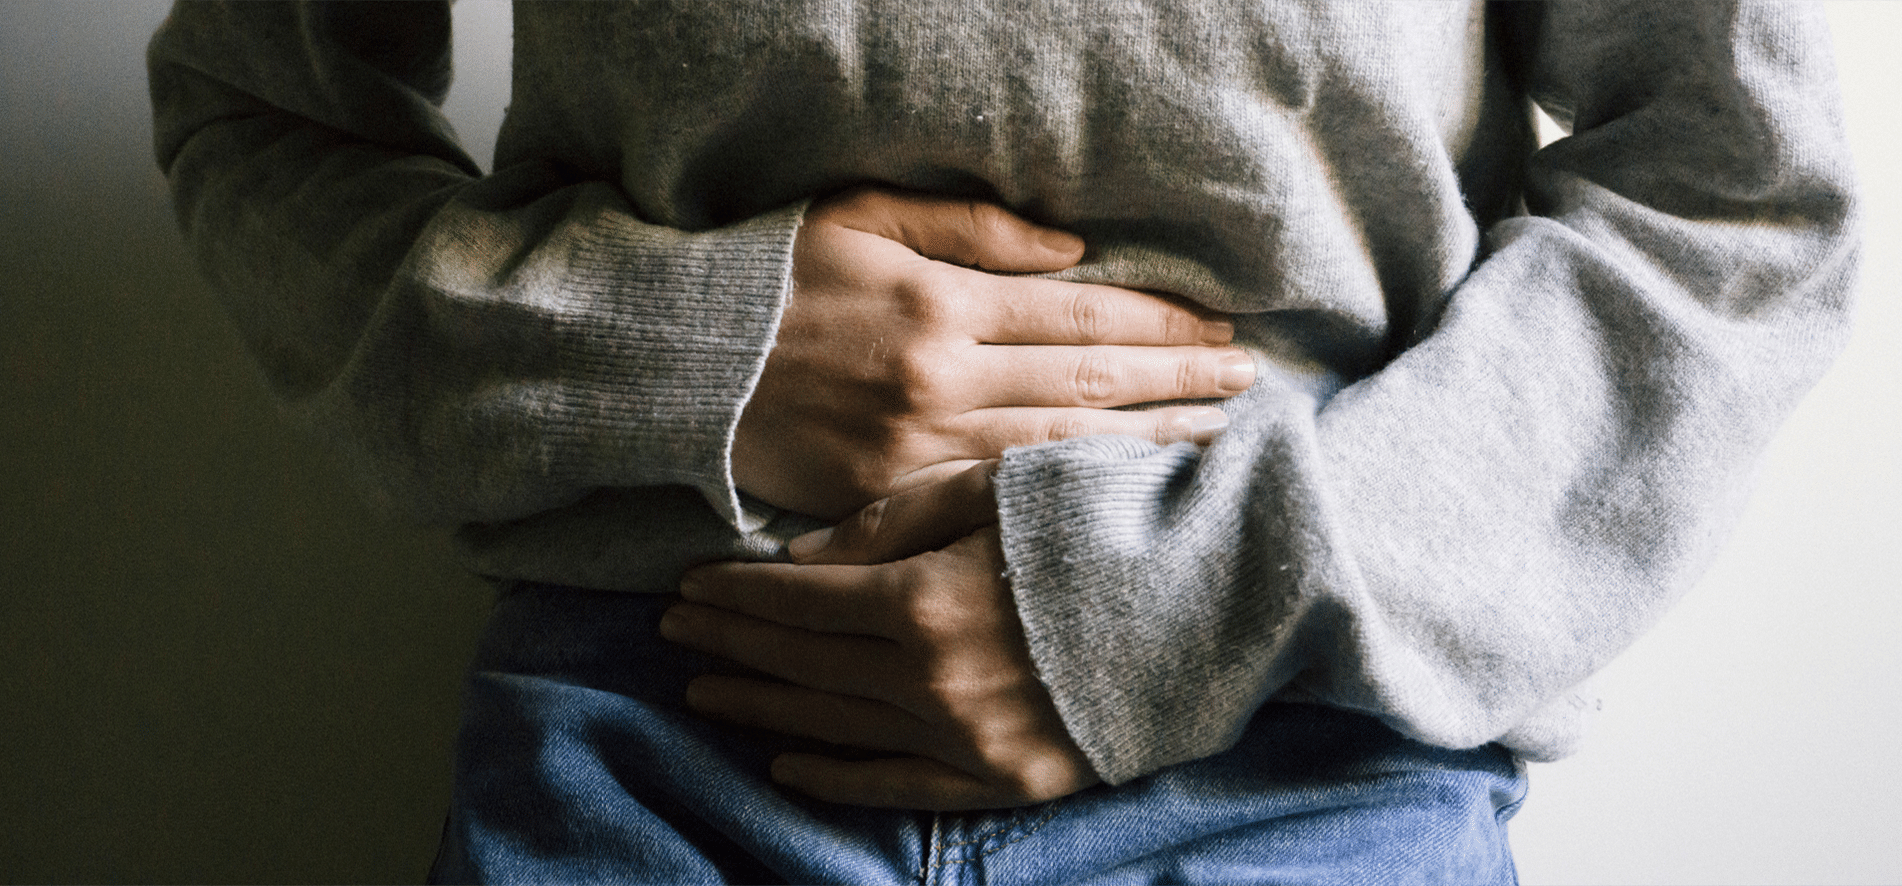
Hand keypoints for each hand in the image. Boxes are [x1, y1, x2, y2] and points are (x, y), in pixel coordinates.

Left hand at [664, 464, 1097, 809]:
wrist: (1230, 595)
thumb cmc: (1114, 516)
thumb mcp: (1002, 484)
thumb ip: (893, 518)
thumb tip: (799, 556)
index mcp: (922, 600)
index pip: (795, 603)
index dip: (732, 596)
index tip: (684, 585)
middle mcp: (932, 683)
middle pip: (800, 668)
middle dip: (729, 647)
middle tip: (671, 634)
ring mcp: (969, 742)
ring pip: (834, 730)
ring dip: (761, 712)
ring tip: (704, 694)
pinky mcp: (1010, 782)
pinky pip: (900, 790)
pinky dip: (837, 779)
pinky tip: (787, 767)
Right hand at [733, 187, 1254, 517]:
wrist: (673, 362)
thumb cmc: (772, 278)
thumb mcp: (860, 217)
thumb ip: (970, 231)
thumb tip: (1072, 254)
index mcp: (938, 303)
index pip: (1079, 317)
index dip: (1158, 325)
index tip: (1218, 329)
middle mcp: (937, 379)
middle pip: (1087, 386)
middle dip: (1177, 383)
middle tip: (1248, 384)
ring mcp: (913, 447)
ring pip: (1057, 452)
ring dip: (1144, 446)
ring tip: (1214, 441)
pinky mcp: (885, 499)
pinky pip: (994, 499)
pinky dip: (1062, 496)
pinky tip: (1115, 495)